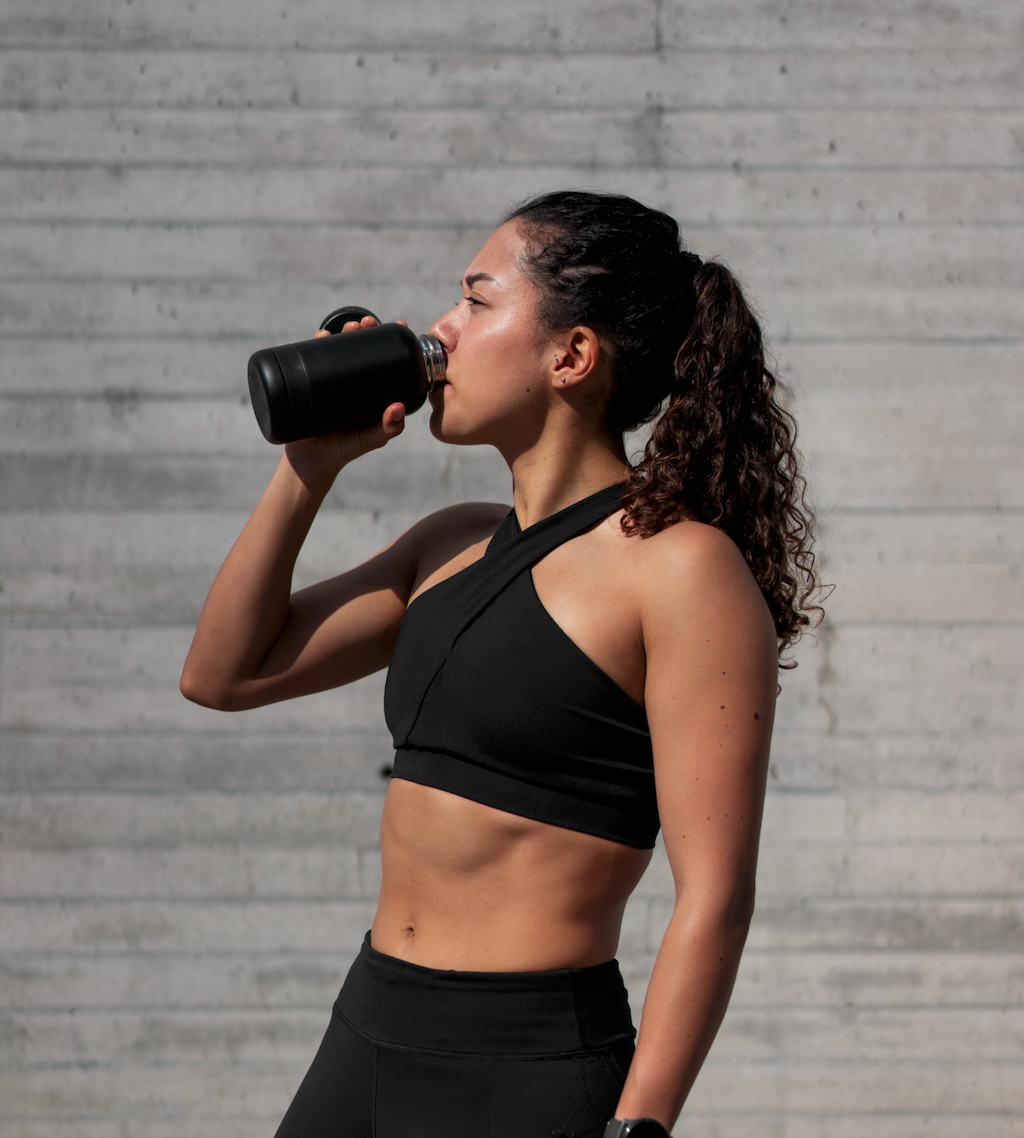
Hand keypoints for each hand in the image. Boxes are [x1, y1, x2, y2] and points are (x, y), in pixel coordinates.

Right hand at [284, 315, 408, 486]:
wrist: (312, 460)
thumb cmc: (347, 450)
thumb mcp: (372, 438)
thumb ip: (389, 428)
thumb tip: (399, 408)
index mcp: (373, 389)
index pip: (385, 358)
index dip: (392, 340)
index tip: (399, 324)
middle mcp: (355, 382)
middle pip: (362, 347)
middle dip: (365, 329)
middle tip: (365, 324)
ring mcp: (333, 381)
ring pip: (340, 349)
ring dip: (344, 331)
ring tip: (348, 327)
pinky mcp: (311, 382)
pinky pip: (314, 358)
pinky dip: (319, 343)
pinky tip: (323, 334)